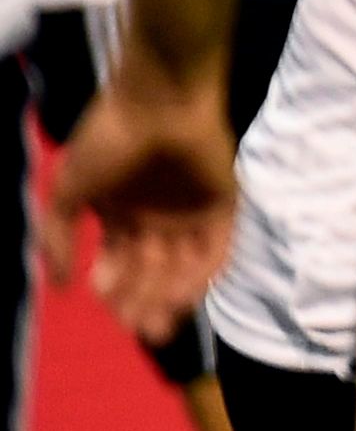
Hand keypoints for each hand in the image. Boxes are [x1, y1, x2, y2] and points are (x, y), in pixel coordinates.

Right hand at [47, 47, 235, 340]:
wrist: (159, 102)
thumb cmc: (110, 140)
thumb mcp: (68, 188)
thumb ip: (56, 236)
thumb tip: (59, 285)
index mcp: (120, 211)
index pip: (118, 260)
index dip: (114, 287)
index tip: (108, 309)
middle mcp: (156, 217)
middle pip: (151, 270)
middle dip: (142, 301)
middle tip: (137, 328)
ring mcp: (192, 213)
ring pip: (182, 267)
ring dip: (168, 297)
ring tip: (156, 324)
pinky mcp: (225, 208)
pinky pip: (216, 251)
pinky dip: (200, 276)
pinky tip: (183, 298)